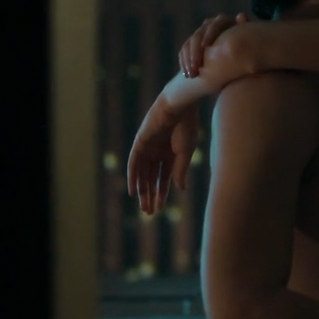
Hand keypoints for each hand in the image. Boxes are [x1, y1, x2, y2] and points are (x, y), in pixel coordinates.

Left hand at [126, 95, 198, 213]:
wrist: (178, 106)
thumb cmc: (186, 127)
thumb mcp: (185, 153)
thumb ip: (180, 170)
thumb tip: (179, 188)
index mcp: (171, 154)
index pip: (164, 178)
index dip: (161, 193)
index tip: (160, 207)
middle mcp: (158, 152)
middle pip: (151, 178)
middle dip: (150, 195)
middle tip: (149, 212)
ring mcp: (148, 147)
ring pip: (142, 173)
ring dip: (142, 190)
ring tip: (143, 206)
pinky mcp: (140, 142)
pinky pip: (134, 163)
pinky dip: (133, 176)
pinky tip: (133, 190)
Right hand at [180, 12, 246, 76]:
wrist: (230, 74)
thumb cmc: (243, 60)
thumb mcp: (244, 50)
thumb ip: (245, 33)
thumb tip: (242, 14)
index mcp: (225, 23)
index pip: (216, 23)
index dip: (209, 34)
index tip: (205, 47)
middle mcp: (211, 25)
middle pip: (199, 34)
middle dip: (196, 52)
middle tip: (197, 67)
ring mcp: (200, 34)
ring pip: (190, 44)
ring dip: (190, 60)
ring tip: (192, 74)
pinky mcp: (191, 45)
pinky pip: (184, 51)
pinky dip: (185, 63)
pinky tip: (187, 74)